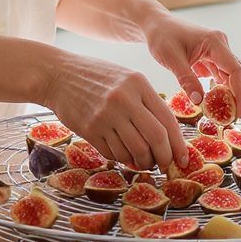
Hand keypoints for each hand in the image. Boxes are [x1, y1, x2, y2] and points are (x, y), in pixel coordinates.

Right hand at [40, 50, 190, 172]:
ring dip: (143, 162)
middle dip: (164, 158)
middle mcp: (124, 100)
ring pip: (136, 151)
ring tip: (143, 161)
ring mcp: (106, 116)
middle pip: (156, 139)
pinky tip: (124, 155)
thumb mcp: (126, 78)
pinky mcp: (90, 130)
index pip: (167, 120)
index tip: (182, 159)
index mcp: (138, 84)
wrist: (58, 75)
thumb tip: (167, 136)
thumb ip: (146, 102)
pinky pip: (114, 154)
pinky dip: (123, 159)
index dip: (178, 144)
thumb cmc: (96, 77)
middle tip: (164, 165)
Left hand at [142, 13, 240, 112]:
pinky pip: (220, 75)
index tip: (237, 114)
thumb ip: (186, 80)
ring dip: (227, 94)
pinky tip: (211, 101)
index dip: (240, 94)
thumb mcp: (171, 58)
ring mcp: (217, 51)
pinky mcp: (210, 57)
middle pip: (237, 74)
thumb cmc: (161, 36)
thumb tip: (200, 102)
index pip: (236, 71)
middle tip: (228, 118)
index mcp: (215, 42)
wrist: (155, 24)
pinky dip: (218, 89)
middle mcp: (220, 45)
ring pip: (230, 76)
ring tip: (219, 113)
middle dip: (235, 96)